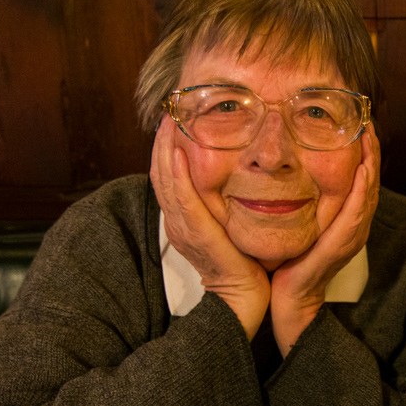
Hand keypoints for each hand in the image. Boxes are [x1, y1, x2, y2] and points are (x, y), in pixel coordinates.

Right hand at [150, 119, 269, 339]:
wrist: (245, 298)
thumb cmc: (242, 261)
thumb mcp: (228, 224)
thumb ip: (224, 202)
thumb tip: (235, 173)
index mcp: (183, 218)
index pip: (166, 175)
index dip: (164, 146)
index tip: (173, 118)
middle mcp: (177, 221)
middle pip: (160, 172)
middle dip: (161, 139)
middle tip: (168, 108)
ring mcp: (183, 228)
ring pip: (166, 181)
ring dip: (163, 148)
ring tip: (168, 119)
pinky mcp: (196, 235)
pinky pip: (183, 201)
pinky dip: (177, 175)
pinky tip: (177, 151)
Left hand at [270, 126, 380, 356]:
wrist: (287, 296)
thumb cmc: (290, 259)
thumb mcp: (298, 221)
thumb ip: (301, 197)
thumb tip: (286, 165)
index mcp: (346, 217)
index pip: (360, 177)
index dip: (364, 151)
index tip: (359, 123)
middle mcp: (355, 223)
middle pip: (370, 179)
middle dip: (372, 150)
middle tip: (368, 121)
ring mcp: (352, 234)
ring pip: (368, 191)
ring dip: (372, 162)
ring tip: (370, 136)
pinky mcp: (343, 244)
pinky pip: (356, 212)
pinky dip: (362, 189)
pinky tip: (362, 169)